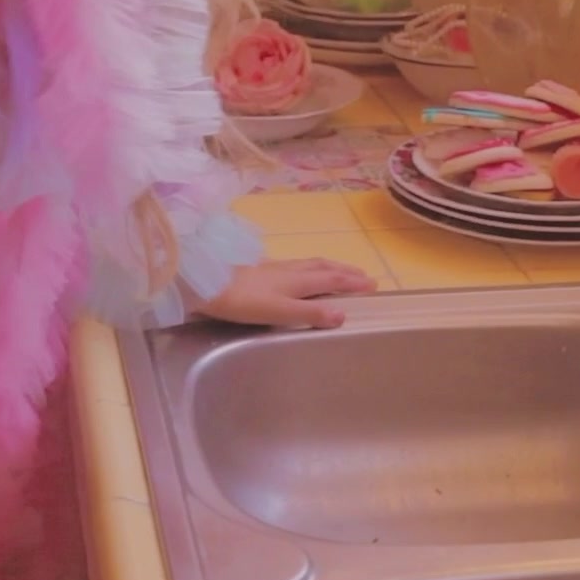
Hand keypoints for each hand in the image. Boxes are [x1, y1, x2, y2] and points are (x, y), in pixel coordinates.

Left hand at [191, 257, 377, 330]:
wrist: (206, 283)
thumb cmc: (243, 301)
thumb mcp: (280, 311)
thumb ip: (310, 314)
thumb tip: (343, 315)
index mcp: (297, 280)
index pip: (332, 280)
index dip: (352, 282)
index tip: (372, 284)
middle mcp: (289, 270)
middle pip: (323, 267)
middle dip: (345, 271)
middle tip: (363, 275)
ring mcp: (273, 268)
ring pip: (309, 264)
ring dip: (329, 267)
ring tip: (338, 271)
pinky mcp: (259, 270)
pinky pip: (295, 266)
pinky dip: (309, 269)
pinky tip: (298, 272)